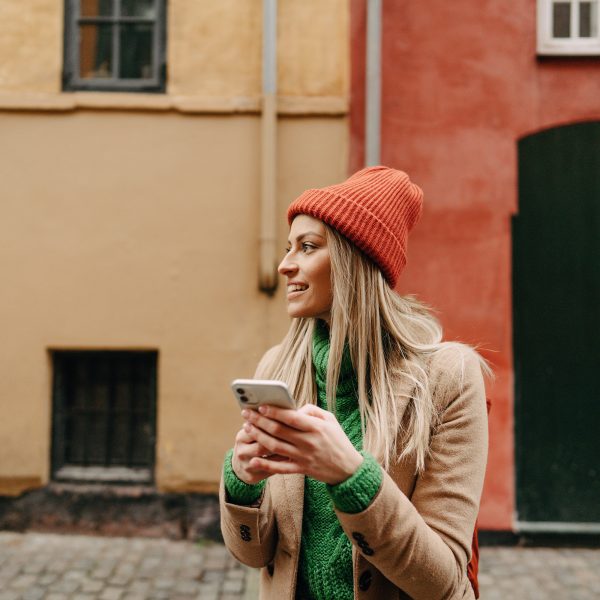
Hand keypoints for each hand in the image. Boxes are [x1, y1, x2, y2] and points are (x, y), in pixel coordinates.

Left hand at [241, 404, 363, 484]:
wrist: (349, 469)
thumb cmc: (338, 440)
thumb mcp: (330, 420)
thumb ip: (311, 411)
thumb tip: (293, 408)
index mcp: (316, 427)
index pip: (291, 417)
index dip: (274, 411)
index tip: (261, 406)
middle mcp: (308, 442)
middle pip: (278, 430)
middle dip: (260, 421)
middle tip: (247, 413)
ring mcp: (303, 457)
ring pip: (275, 447)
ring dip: (258, 437)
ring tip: (247, 428)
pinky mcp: (301, 470)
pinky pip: (280, 468)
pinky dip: (265, 465)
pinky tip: (253, 460)